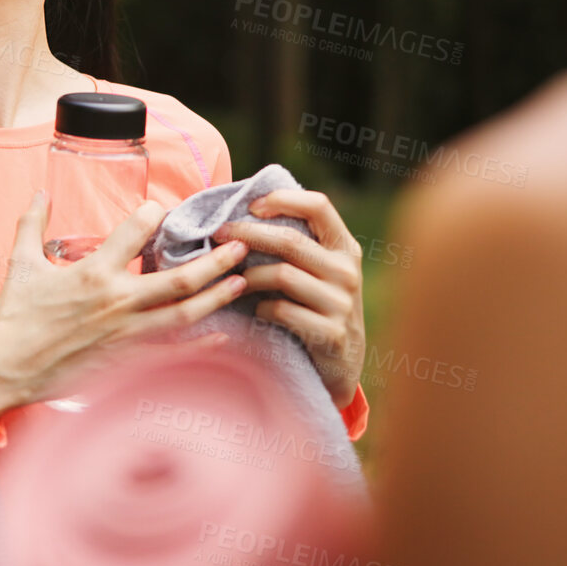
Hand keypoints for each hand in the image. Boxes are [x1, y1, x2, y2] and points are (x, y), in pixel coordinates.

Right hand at [0, 191, 250, 420]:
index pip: (135, 230)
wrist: (7, 367)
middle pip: (178, 278)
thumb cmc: (13, 316)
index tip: (167, 209)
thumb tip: (40, 193)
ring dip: (217, 296)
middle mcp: (117, 300)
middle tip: (239, 245)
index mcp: (93, 271)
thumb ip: (31, 224)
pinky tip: (225, 334)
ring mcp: (126, 333)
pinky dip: (202, 344)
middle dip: (214, 260)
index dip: (155, 214)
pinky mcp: (126, 361)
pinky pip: (173, 352)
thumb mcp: (19, 263)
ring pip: (184, 313)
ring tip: (241, 281)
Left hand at [213, 189, 366, 408]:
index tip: (251, 206)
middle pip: (291, 240)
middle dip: (248, 234)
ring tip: (235, 281)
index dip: (282, 200)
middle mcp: (348, 271)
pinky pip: (282, 311)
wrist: (342, 365)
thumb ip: (298, 246)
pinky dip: (261, 309)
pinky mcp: (331, 333)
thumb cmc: (318, 308)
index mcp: (345, 248)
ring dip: (250, 277)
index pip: (319, 206)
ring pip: (282, 275)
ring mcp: (342, 303)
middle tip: (219, 235)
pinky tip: (256, 312)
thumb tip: (246, 213)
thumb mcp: (320, 272)